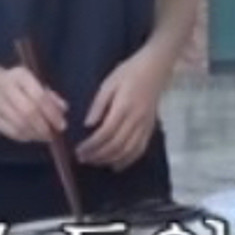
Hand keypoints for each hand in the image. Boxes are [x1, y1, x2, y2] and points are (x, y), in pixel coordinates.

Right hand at [0, 59, 67, 142]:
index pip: (39, 96)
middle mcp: (5, 86)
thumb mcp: (31, 82)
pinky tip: (32, 136)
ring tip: (45, 136)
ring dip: (35, 134)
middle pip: (28, 111)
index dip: (52, 113)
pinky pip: (10, 131)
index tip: (62, 124)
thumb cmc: (13, 83)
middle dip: (44, 126)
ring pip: (19, 124)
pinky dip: (25, 136)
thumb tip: (63, 109)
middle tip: (54, 134)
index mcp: (20, 75)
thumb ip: (48, 94)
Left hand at [77, 49, 170, 170]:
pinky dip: (128, 160)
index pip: (105, 133)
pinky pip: (140, 149)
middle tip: (83, 159)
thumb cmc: (129, 72)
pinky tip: (117, 165)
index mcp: (123, 107)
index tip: (79, 151)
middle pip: (116, 145)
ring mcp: (145, 126)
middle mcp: (136, 120)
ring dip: (110, 160)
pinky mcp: (150, 128)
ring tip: (96, 162)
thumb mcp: (108, 84)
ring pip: (128, 150)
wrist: (156, 68)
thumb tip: (88, 125)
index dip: (91, 145)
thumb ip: (98, 105)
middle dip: (98, 155)